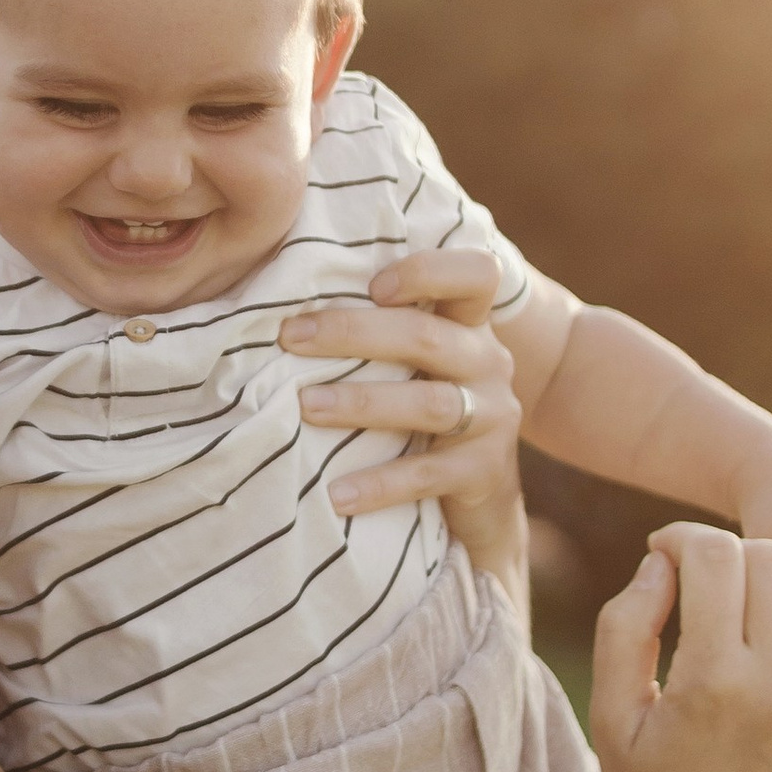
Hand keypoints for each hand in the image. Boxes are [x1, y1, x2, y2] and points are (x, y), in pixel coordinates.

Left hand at [280, 246, 527, 604]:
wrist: (482, 499)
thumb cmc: (424, 410)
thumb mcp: (419, 362)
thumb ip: (380, 326)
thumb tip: (279, 300)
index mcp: (470, 326)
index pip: (477, 274)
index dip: (429, 271)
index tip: (371, 286)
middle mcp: (488, 363)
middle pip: (427, 336)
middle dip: (353, 332)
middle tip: (291, 337)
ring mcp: (492, 418)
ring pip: (429, 403)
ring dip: (361, 403)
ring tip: (306, 406)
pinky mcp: (483, 472)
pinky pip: (427, 475)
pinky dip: (379, 483)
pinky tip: (335, 494)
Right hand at [590, 524, 771, 771]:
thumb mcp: (611, 715)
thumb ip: (625, 626)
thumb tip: (661, 563)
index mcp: (711, 681)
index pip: (715, 555)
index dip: (682, 538)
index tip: (663, 553)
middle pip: (770, 559)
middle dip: (728, 554)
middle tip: (701, 581)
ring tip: (743, 610)